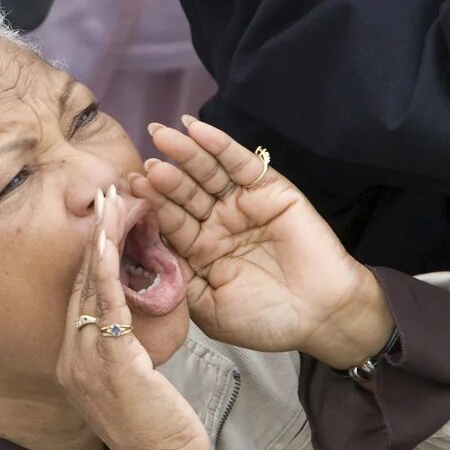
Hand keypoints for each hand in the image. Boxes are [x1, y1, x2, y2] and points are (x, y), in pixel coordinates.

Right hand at [58, 187, 211, 449]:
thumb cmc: (158, 432)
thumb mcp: (131, 389)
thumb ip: (122, 358)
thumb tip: (128, 332)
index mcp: (73, 364)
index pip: (80, 298)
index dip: (91, 257)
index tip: (104, 222)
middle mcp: (70, 358)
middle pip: (79, 284)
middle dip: (93, 237)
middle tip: (107, 195)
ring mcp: (85, 360)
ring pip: (90, 285)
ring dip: (101, 239)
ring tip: (113, 201)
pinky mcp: (110, 361)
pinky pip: (106, 304)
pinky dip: (108, 267)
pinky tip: (112, 238)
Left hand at [130, 118, 392, 370]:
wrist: (322, 317)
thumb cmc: (266, 320)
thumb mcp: (208, 307)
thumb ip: (177, 280)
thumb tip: (140, 253)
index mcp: (198, 251)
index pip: (168, 221)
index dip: (150, 205)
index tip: (127, 188)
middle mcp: (216, 224)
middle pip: (183, 192)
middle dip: (163, 175)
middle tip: (141, 159)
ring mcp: (241, 205)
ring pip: (207, 173)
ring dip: (184, 153)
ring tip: (162, 136)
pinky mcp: (269, 190)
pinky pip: (241, 163)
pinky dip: (219, 145)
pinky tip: (196, 129)